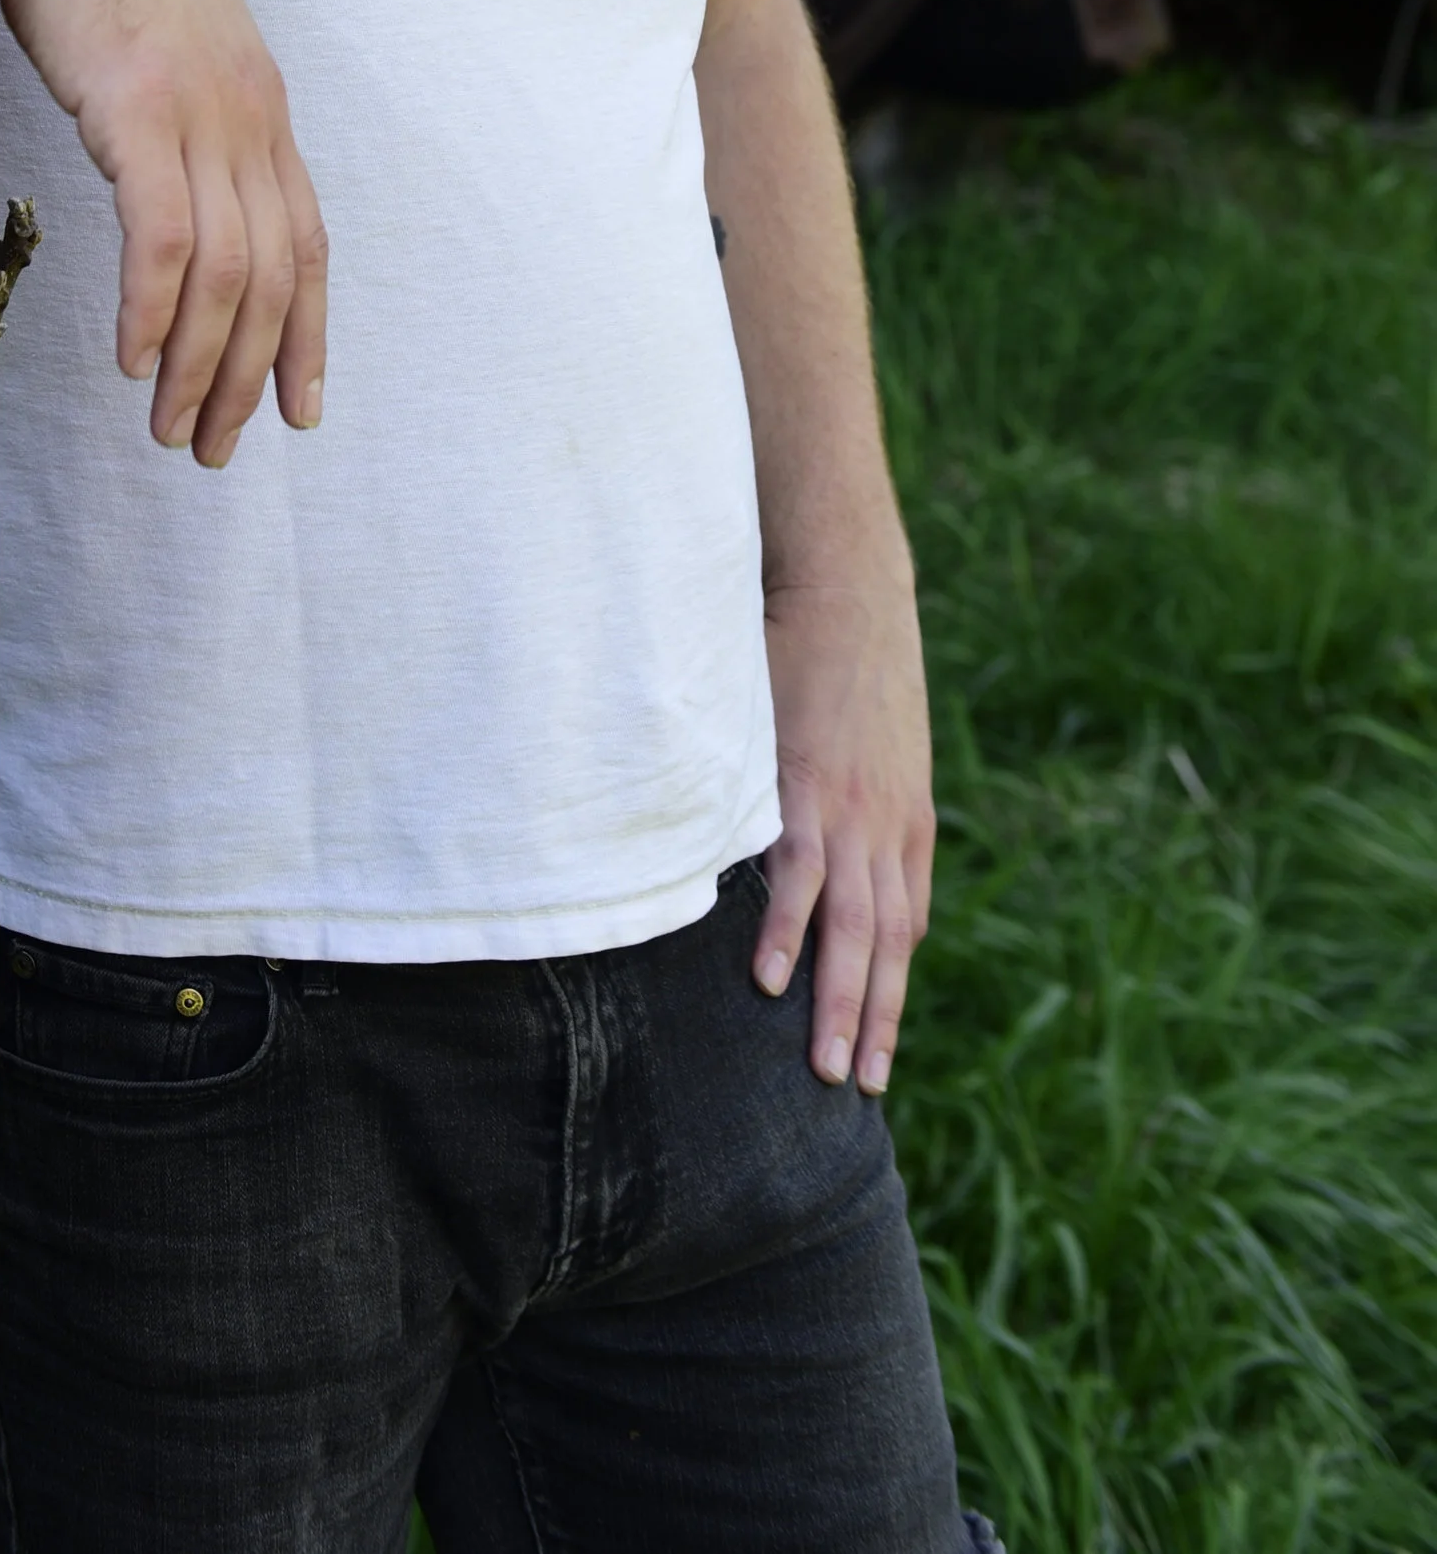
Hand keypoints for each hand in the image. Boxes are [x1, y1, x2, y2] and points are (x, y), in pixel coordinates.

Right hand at [0, 0, 328, 466]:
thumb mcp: (155, 38)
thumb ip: (168, 107)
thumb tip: (148, 169)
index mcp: (254, 100)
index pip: (306, 240)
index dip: (309, 334)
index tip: (297, 412)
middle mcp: (245, 111)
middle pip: (274, 275)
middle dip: (249, 377)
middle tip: (206, 450)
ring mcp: (198, 107)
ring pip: (227, 271)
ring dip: (201, 367)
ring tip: (168, 429)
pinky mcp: (138, 101)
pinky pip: (164, 234)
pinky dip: (155, 309)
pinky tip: (131, 359)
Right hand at [754, 570, 934, 1095]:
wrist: (849, 588)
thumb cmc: (850, 657)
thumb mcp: (876, 737)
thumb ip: (861, 791)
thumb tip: (833, 832)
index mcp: (907, 821)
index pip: (908, 926)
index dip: (893, 990)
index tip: (880, 1048)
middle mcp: (890, 828)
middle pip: (888, 945)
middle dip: (875, 1022)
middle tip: (858, 1089)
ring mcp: (850, 811)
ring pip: (852, 929)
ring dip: (839, 1003)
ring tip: (824, 1067)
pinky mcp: (806, 785)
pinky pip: (797, 876)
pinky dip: (785, 931)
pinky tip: (768, 980)